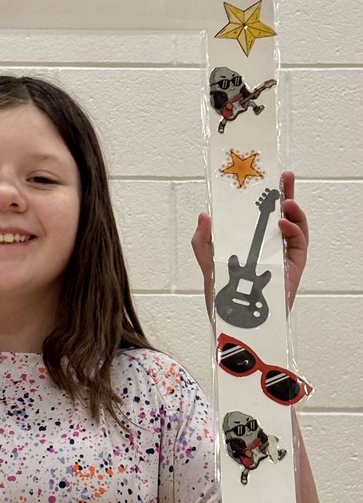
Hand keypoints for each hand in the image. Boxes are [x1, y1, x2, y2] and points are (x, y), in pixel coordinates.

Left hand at [191, 170, 308, 313]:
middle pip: (283, 217)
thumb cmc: (222, 301)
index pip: (260, 217)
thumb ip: (203, 241)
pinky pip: (300, 246)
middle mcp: (270, 250)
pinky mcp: (293, 270)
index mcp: (251, 246)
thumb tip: (204, 215)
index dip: (265, 198)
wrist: (233, 326)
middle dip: (287, 195)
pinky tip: (284, 224)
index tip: (266, 178)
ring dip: (294, 212)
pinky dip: (295, 231)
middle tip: (285, 177)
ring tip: (286, 202)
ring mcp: (283, 259)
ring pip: (296, 228)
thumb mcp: (208, 265)